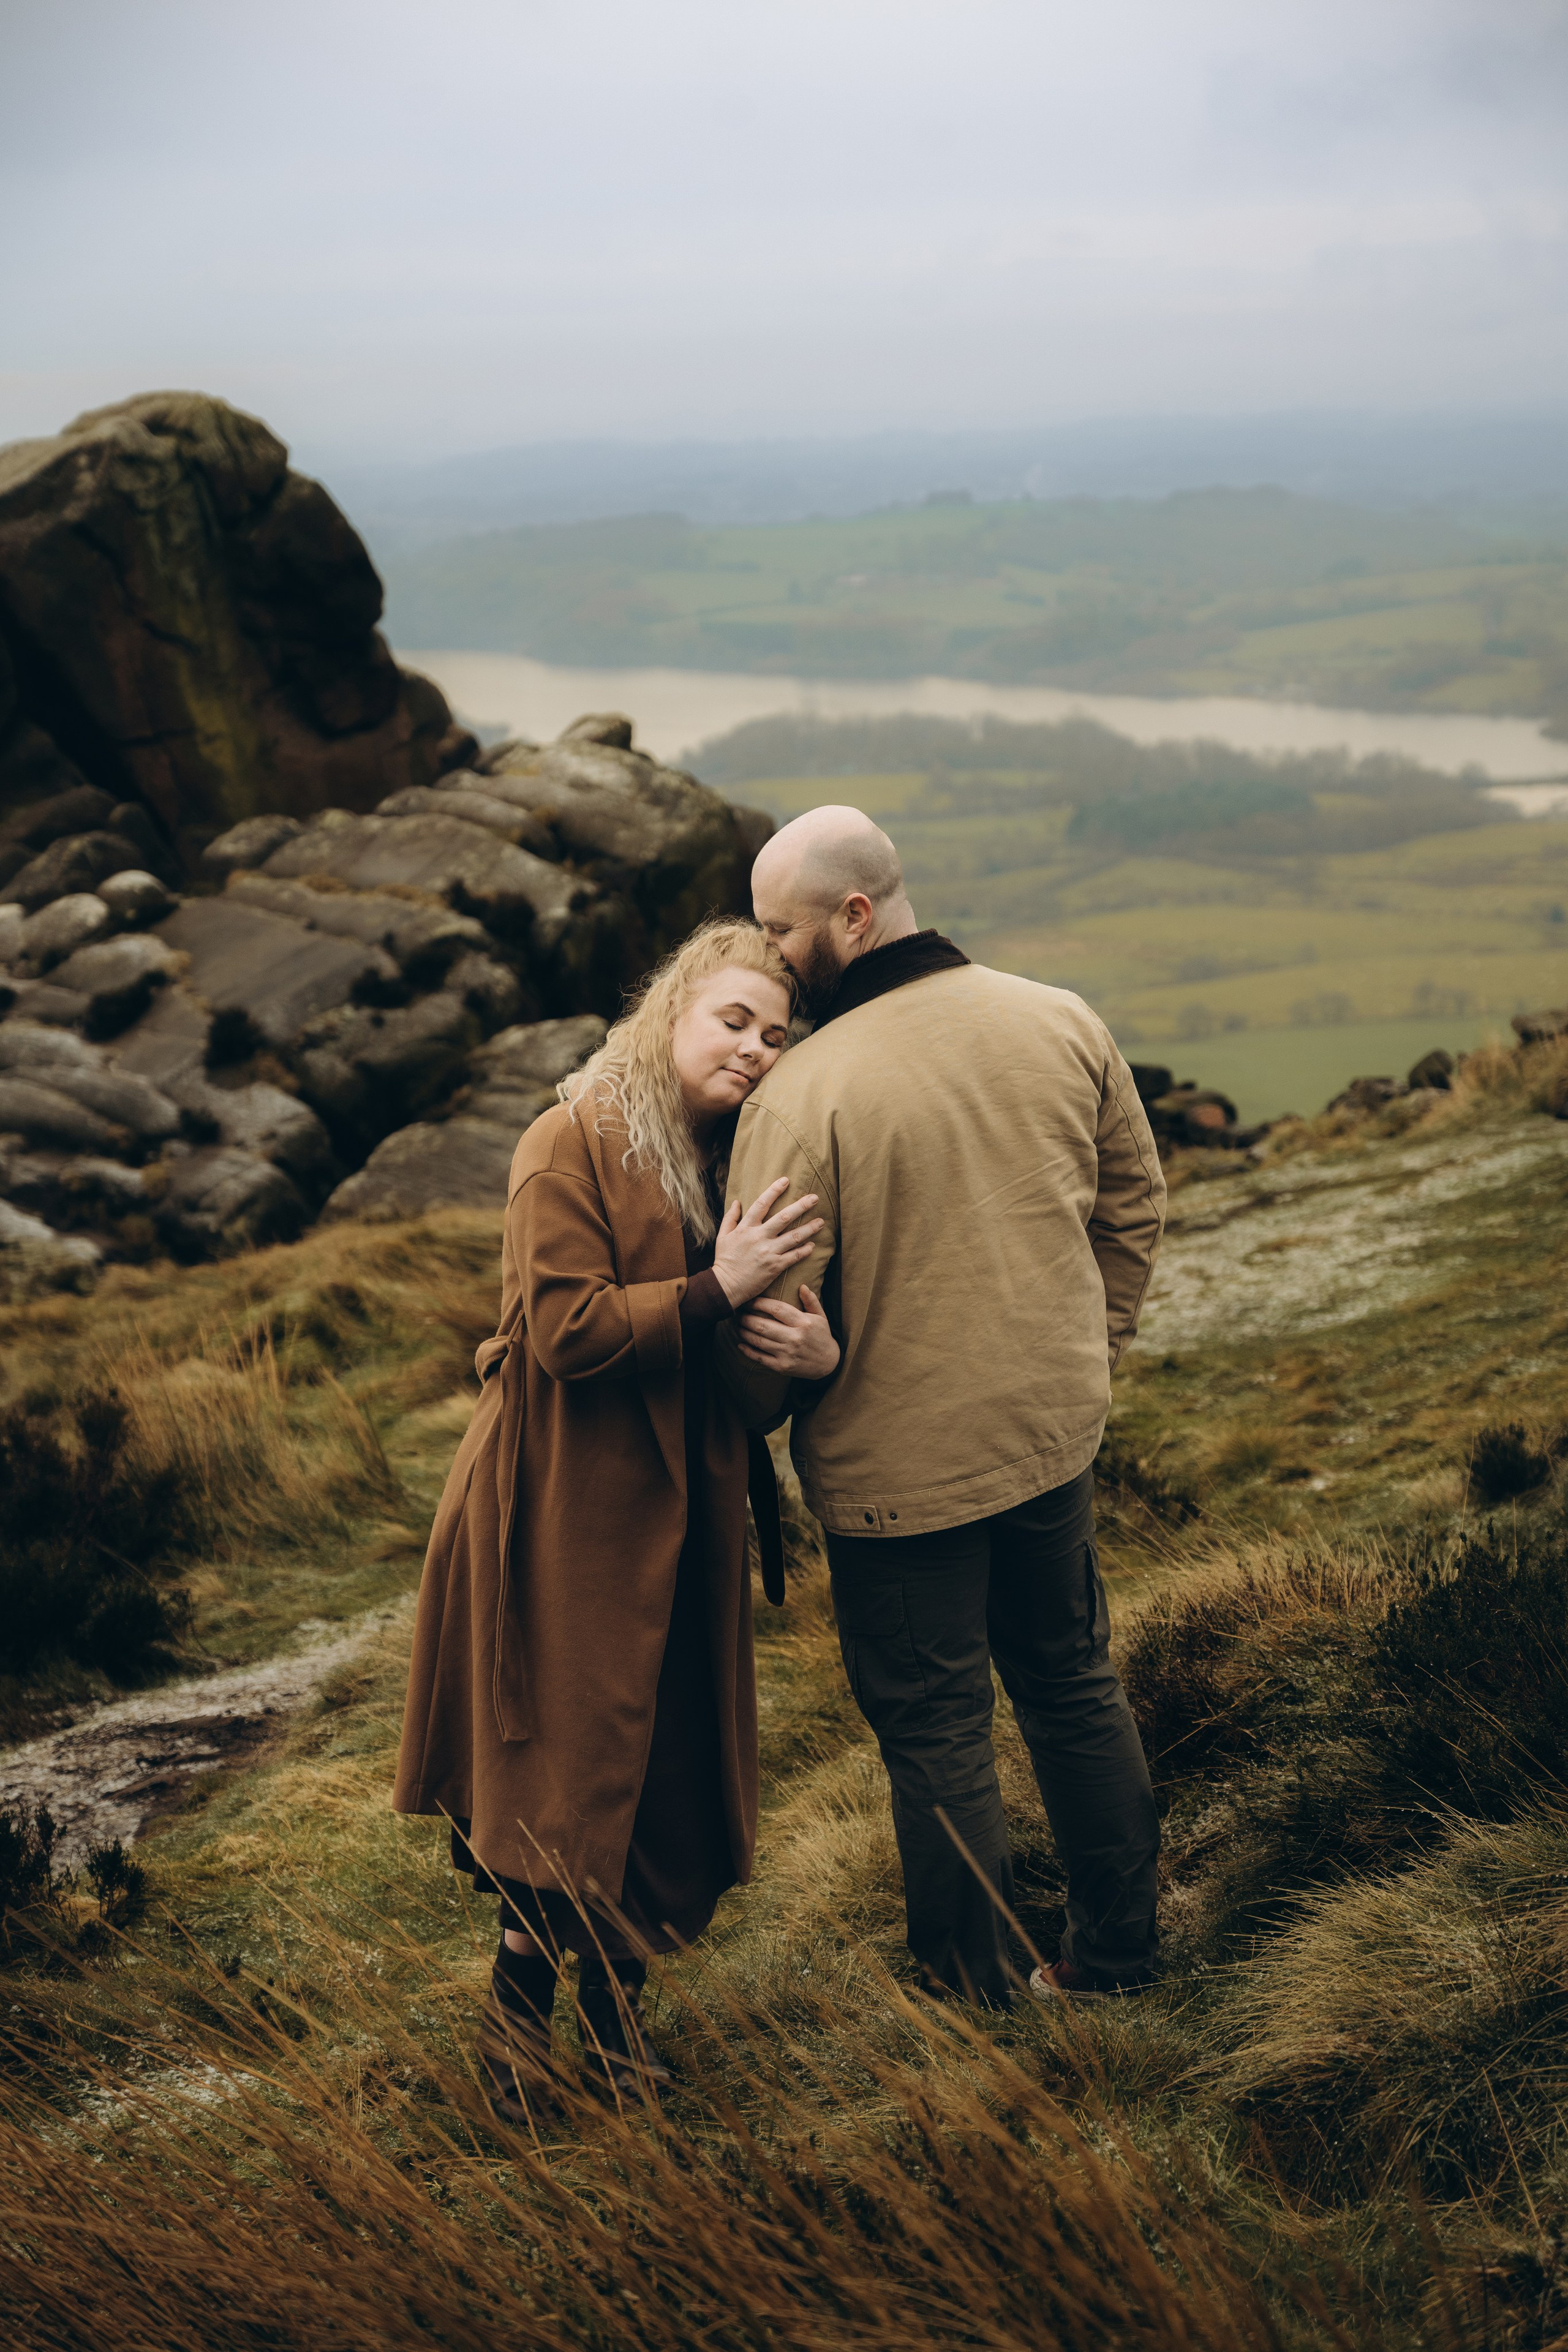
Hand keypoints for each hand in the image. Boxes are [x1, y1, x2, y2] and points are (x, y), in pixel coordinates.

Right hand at [712, 1178, 822, 1307]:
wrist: (725, 1286)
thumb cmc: (724, 1261)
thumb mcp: (722, 1237)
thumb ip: (730, 1218)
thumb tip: (737, 1201)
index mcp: (746, 1227)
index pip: (762, 1204)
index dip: (774, 1190)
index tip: (786, 1180)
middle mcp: (759, 1237)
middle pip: (784, 1217)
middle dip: (801, 1206)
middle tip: (815, 1198)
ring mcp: (768, 1252)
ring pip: (794, 1237)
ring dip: (809, 1228)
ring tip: (821, 1222)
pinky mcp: (774, 1266)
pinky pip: (794, 1256)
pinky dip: (804, 1251)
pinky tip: (812, 1246)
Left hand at [736, 1284, 840, 1379]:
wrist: (829, 1363)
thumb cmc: (822, 1336)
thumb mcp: (821, 1316)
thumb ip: (811, 1301)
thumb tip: (802, 1286)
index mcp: (803, 1323)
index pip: (777, 1309)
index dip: (759, 1303)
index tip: (749, 1300)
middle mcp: (794, 1338)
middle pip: (763, 1325)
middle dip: (746, 1318)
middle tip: (738, 1313)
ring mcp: (787, 1354)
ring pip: (759, 1341)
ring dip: (744, 1333)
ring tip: (736, 1325)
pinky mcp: (782, 1367)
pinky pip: (760, 1358)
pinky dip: (748, 1351)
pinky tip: (740, 1343)